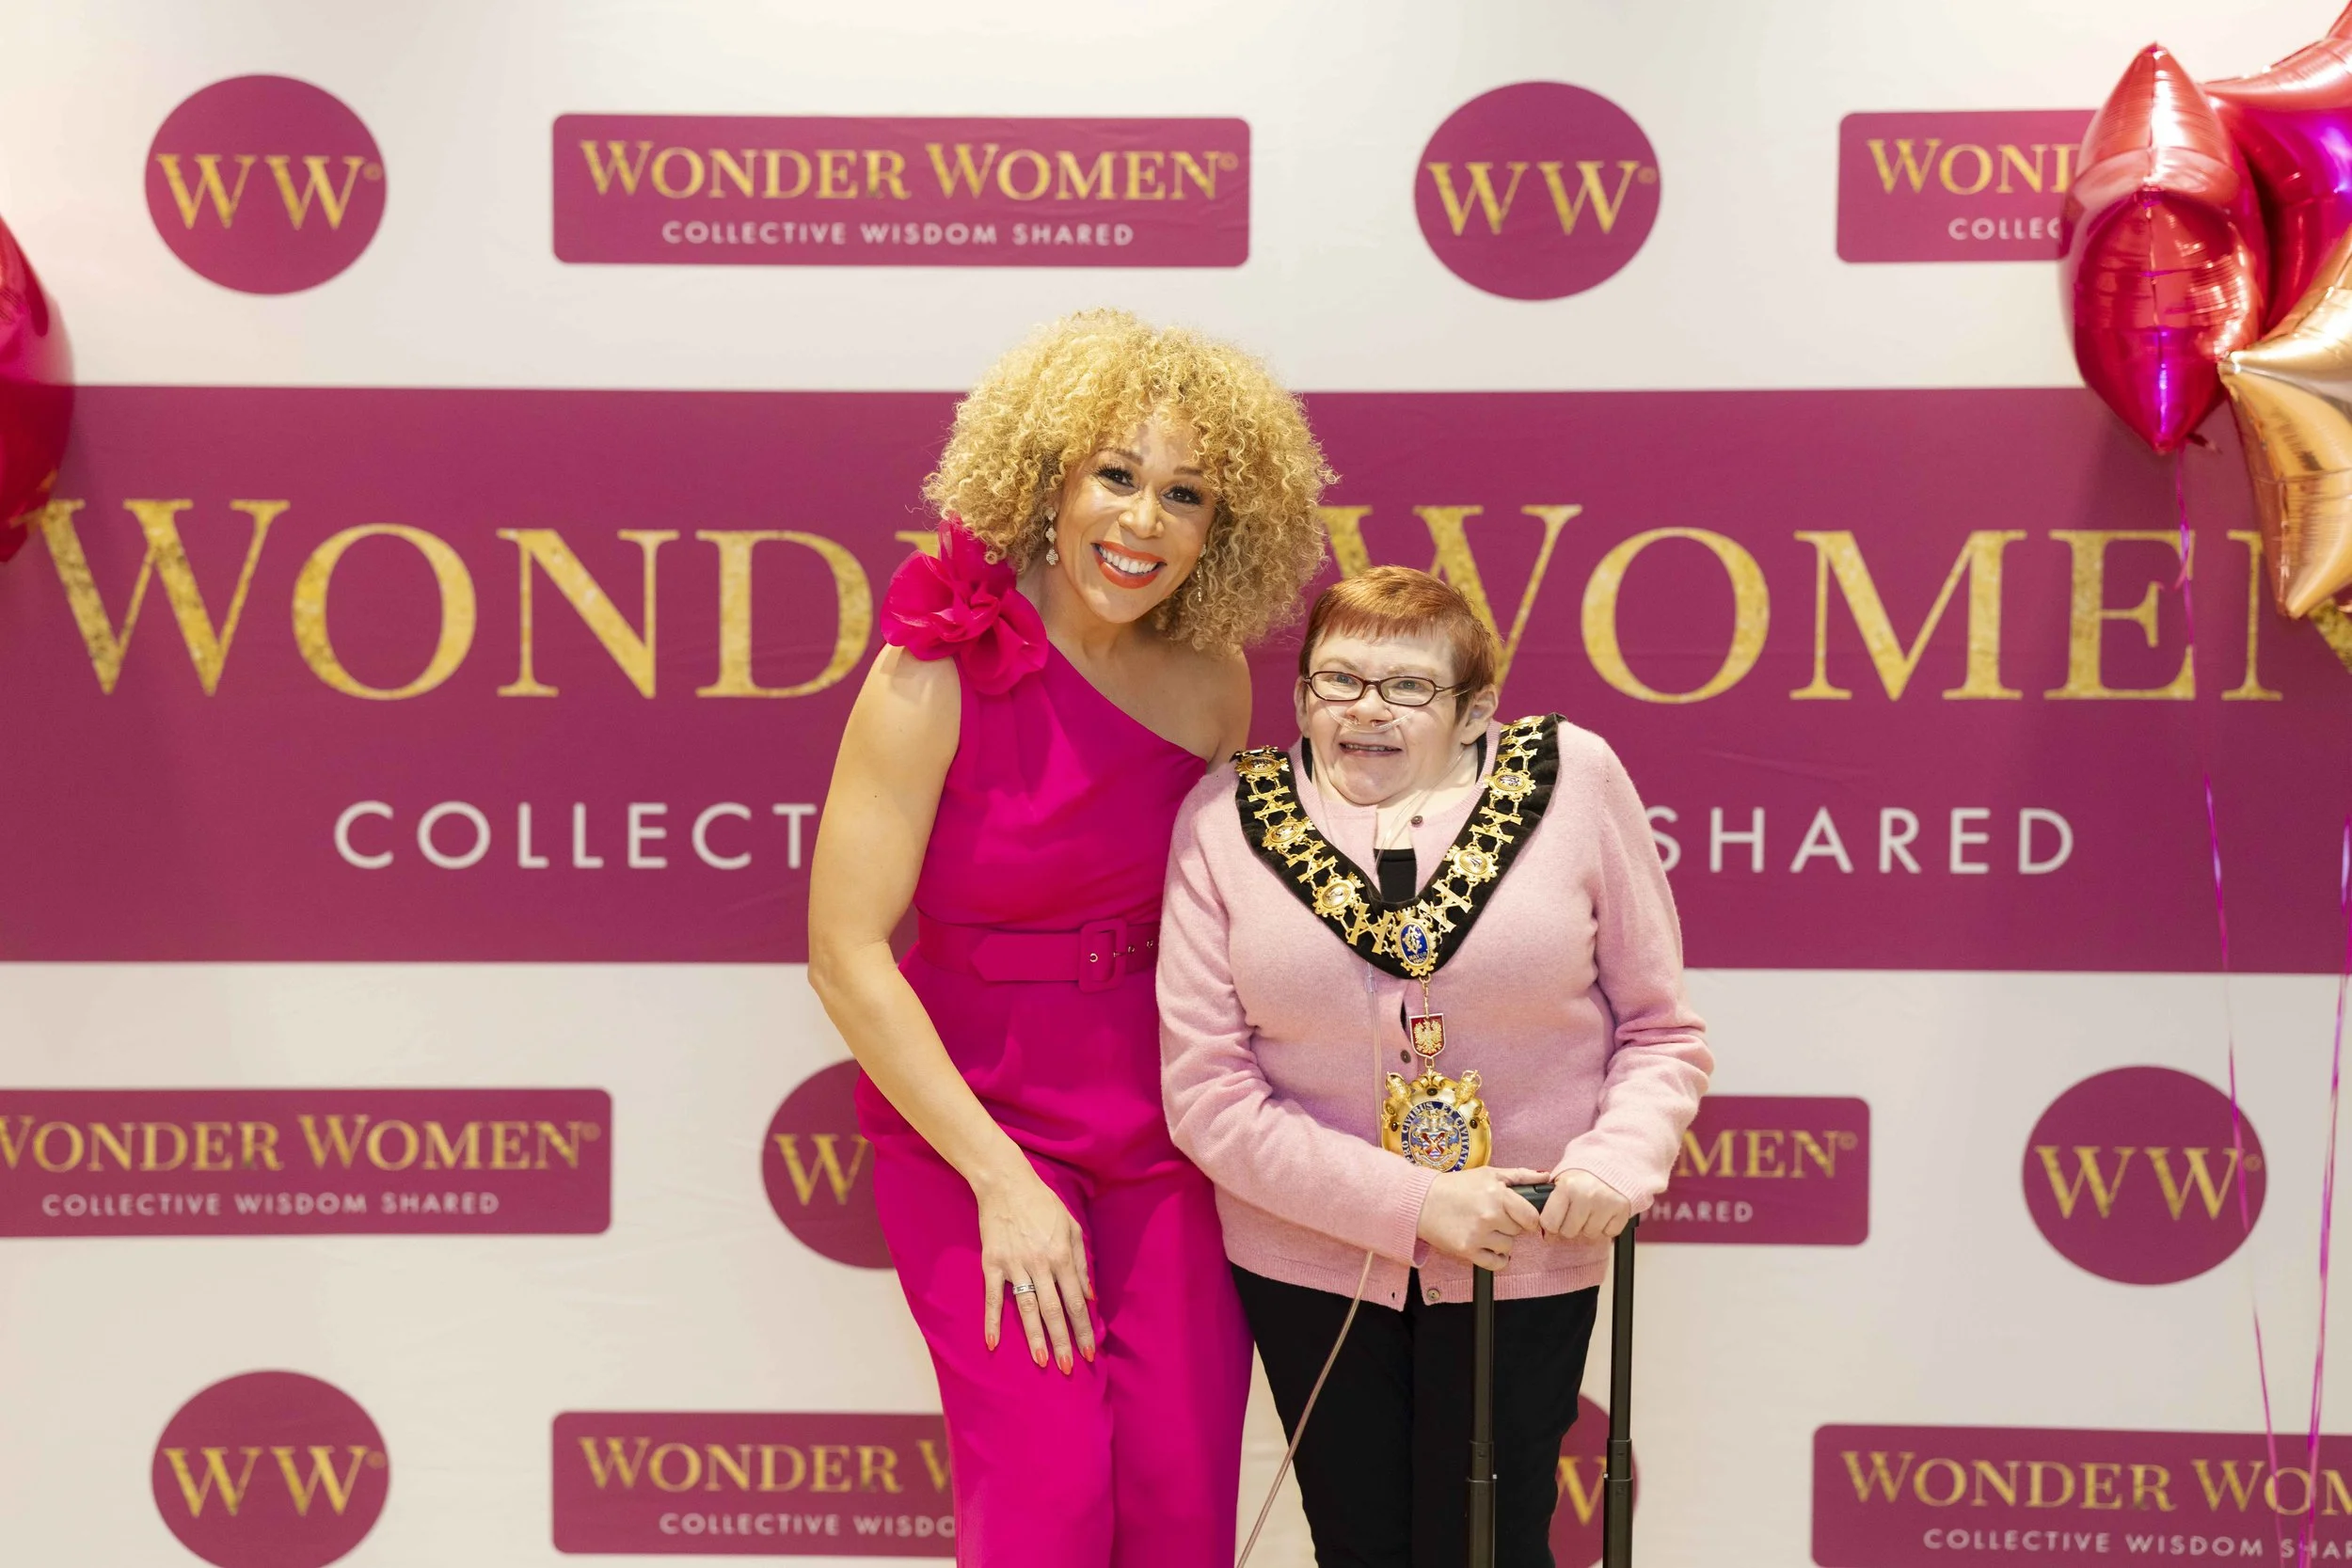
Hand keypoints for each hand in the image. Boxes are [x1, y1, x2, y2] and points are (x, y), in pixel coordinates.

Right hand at [975, 1164, 1094, 1373]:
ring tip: (1042, 1362)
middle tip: (1068, 1368)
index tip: (1089, 1352)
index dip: (1083, 1328)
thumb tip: (1090, 1296)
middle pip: (1054, 1310)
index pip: (1076, 1301)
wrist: (1006, 1184)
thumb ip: (1081, 1262)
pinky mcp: (992, 1264)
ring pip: (1027, 1309)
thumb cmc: (1043, 1204)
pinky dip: (992, 1321)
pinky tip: (993, 1343)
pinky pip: (993, 1298)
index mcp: (1062, 1255)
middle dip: (1063, 1341)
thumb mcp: (1071, 1227)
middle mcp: (1040, 1264)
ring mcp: (1014, 1265)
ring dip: (1035, 1338)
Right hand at [1416, 1166, 1548, 1270]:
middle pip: (1519, 1231)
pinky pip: (1496, 1264)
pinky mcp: (1467, 1251)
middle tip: (1494, 1217)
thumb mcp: (1488, 1174)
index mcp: (1497, 1195)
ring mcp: (1478, 1235)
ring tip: (1485, 1229)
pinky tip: (1488, 1246)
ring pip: (1508, 1247)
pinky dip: (1496, 1259)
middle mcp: (1489, 1216)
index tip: (1521, 1216)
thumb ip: (1520, 1175)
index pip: (1531, 1216)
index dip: (1529, 1217)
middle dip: (1510, 1225)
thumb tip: (1546, 1176)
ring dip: (1501, 1240)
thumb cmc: (1455, 1186)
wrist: (1421, 1201)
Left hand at [1540, 1169, 1633, 1242]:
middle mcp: (1586, 1195)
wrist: (1614, 1161)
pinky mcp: (1623, 1210)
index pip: (1550, 1223)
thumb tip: (1545, 1233)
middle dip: (1569, 1227)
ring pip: (1589, 1235)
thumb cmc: (1584, 1175)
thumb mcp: (1561, 1180)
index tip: (1554, 1223)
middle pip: (1569, 1233)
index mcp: (1567, 1186)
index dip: (1550, 1226)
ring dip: (1588, 1227)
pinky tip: (1604, 1213)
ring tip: (1590, 1211)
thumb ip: (1550, 1203)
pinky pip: (1608, 1234)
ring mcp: (1606, 1204)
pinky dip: (1606, 1227)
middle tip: (1574, 1215)